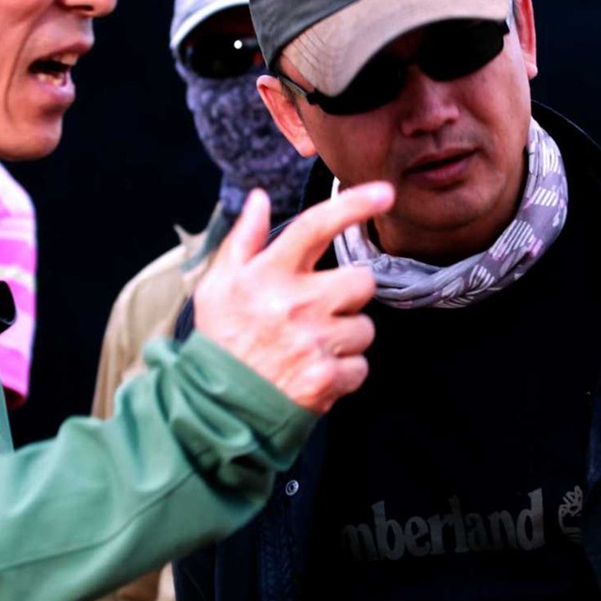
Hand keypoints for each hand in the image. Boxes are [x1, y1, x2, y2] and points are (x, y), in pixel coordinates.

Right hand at [192, 184, 393, 414]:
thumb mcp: (219, 284)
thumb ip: (242, 239)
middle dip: (348, 296)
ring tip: (311, 347)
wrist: (216, 407)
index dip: (354, 205)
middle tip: (319, 311)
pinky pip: (360, 366)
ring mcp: (313, 342)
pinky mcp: (326, 377)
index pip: (316, 227)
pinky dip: (343, 372)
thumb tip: (258, 198)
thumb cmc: (221, 340)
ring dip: (346, 338)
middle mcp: (295, 304)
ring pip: (364, 327)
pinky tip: (315, 371)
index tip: (384, 193)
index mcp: (269, 274)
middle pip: (361, 282)